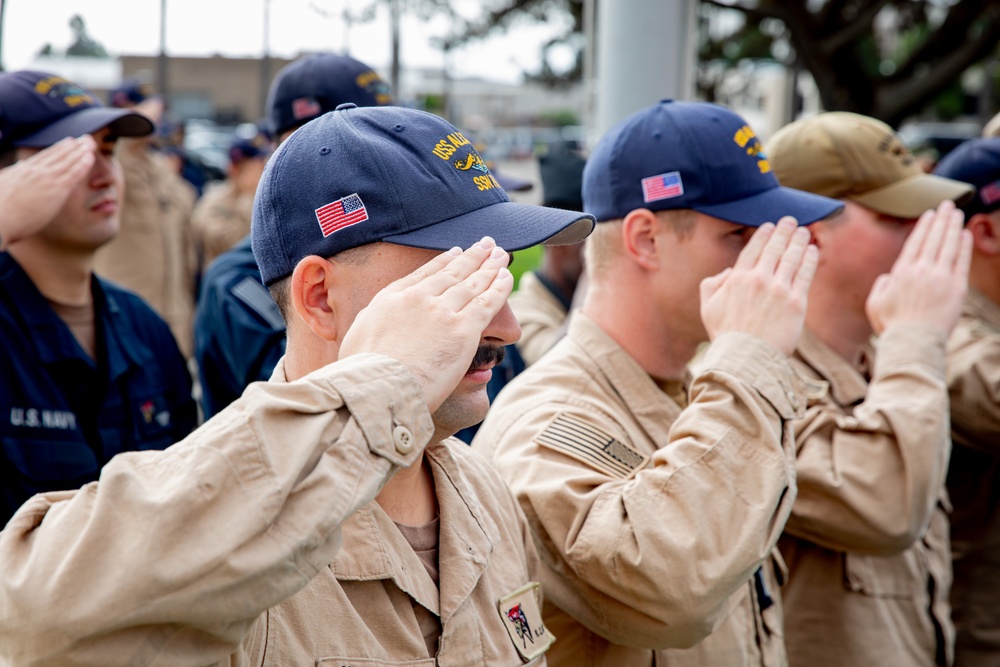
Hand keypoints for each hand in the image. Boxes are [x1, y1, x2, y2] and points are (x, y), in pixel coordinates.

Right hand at [0, 136, 95, 249]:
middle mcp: (34, 171)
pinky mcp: (56, 189)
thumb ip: (13, 175)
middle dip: (72, 146)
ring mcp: (46, 178)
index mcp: (22, 170)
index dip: (58, 149)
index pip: (44, 157)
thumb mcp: (4, 184)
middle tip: (85, 139)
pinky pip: (73, 174)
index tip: (68, 142)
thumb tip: (18, 166)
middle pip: (57, 155)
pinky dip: (83, 164)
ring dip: (81, 151)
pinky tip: (90, 157)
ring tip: (91, 143)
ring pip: (67, 161)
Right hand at [339, 237, 513, 411]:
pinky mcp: (463, 329)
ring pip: (473, 283)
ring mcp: (442, 311)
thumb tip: (370, 327)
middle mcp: (418, 298)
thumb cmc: (362, 374)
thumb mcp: (355, 339)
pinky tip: (507, 277)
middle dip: (472, 256)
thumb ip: (369, 325)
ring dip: (490, 267)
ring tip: (500, 255)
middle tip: (486, 244)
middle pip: (452, 272)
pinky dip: (500, 287)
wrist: (379, 388)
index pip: (424, 274)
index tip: (456, 252)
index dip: (444, 261)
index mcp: (391, 299)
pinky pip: (487, 302)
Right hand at [700, 217, 817, 355]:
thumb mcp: (707, 307)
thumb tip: (728, 272)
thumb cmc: (725, 335)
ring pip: (791, 257)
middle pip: (774, 248)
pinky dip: (809, 259)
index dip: (763, 234)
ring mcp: (779, 289)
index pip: (753, 249)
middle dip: (783, 231)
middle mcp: (759, 279)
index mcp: (737, 278)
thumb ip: (711, 284)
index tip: (769, 226)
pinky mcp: (796, 302)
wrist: (746, 358)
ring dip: (798, 241)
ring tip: (804, 232)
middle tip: (790, 221)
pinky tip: (812, 251)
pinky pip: (805, 274)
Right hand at [866, 200, 970, 337]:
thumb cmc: (892, 326)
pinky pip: (961, 261)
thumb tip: (889, 276)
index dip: (924, 226)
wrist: (913, 342)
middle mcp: (922, 270)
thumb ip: (881, 285)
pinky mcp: (956, 287)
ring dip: (953, 226)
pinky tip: (965, 234)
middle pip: (934, 238)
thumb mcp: (875, 303)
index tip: (929, 214)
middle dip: (941, 219)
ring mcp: (940, 277)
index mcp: (901, 272)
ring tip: (957, 213)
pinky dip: (964, 246)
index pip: (915, 242)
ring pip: (949, 245)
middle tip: (947, 205)